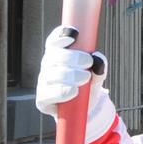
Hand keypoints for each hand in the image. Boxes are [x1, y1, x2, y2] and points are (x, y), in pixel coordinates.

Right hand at [36, 26, 114, 142]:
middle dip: (73, 57)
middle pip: (53, 56)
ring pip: (51, 74)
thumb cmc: (88, 85)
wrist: (85, 108)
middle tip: (88, 62)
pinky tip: (74, 92)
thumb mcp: (97, 72)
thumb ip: (100, 64)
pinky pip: (48, 93)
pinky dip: (62, 91)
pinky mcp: (42, 100)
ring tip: (85, 78)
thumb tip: (98, 60)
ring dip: (70, 75)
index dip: (61, 35)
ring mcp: (43, 83)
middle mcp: (48, 66)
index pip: (53, 42)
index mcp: (58, 55)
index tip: (75, 34)